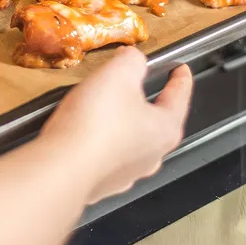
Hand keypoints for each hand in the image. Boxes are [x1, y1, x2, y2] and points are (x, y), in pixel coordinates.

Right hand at [41, 47, 192, 203]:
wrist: (63, 168)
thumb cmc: (98, 120)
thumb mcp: (119, 74)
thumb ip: (133, 60)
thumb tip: (133, 58)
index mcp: (164, 129)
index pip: (180, 98)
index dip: (181, 80)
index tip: (182, 70)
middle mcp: (152, 156)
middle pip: (157, 123)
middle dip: (150, 104)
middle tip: (139, 87)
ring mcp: (127, 175)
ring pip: (132, 143)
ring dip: (124, 125)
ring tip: (109, 109)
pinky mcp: (102, 186)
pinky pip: (106, 158)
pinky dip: (101, 144)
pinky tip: (87, 134)